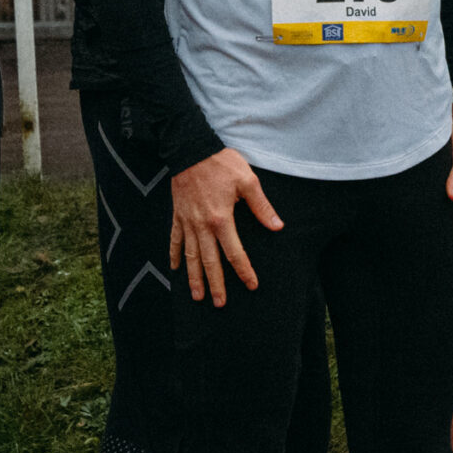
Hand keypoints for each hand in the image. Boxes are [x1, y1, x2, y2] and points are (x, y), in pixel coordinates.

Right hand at [170, 147, 280, 304]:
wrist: (190, 149)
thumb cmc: (221, 163)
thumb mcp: (247, 181)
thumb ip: (261, 207)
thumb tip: (278, 226)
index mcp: (221, 219)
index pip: (235, 252)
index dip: (243, 271)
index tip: (251, 285)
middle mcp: (202, 225)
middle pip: (210, 261)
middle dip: (216, 284)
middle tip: (219, 304)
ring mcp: (187, 221)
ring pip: (190, 256)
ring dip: (194, 277)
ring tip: (196, 296)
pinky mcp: (177, 215)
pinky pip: (174, 239)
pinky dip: (174, 255)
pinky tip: (174, 269)